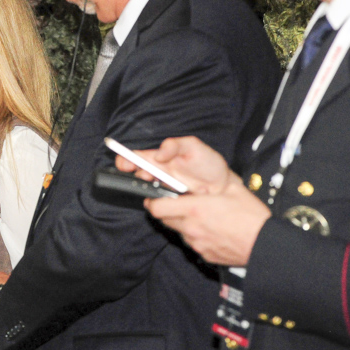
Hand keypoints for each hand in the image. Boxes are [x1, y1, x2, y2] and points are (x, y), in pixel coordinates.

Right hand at [114, 136, 230, 193]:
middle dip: (136, 177)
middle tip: (147, 177)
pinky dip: (157, 203)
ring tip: (162, 186)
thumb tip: (158, 154)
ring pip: (144, 191)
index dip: (125, 160)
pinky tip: (168, 199)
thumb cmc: (208, 163)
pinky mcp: (169, 204)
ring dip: (148, 190)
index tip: (124, 164)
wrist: (224, 186)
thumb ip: (174, 145)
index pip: (134, 157)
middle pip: (135, 176)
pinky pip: (157, 204)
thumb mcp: (193, 146)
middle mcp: (156, 174)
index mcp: (157, 158)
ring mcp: (161, 190)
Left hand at [146, 170, 270, 265]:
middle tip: (176, 204)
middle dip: (166, 211)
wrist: (266, 245)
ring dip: (182, 224)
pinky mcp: (204, 254)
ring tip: (198, 217)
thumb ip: (212, 183)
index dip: (152, 202)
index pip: (157, 208)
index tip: (154, 197)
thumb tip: (202, 176)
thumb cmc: (252, 217)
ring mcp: (197, 243)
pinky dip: (195, 236)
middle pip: (164, 220)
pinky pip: (192, 243)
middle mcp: (191, 227)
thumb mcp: (233, 189)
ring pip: (178, 231)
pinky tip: (210, 230)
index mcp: (195, 209)